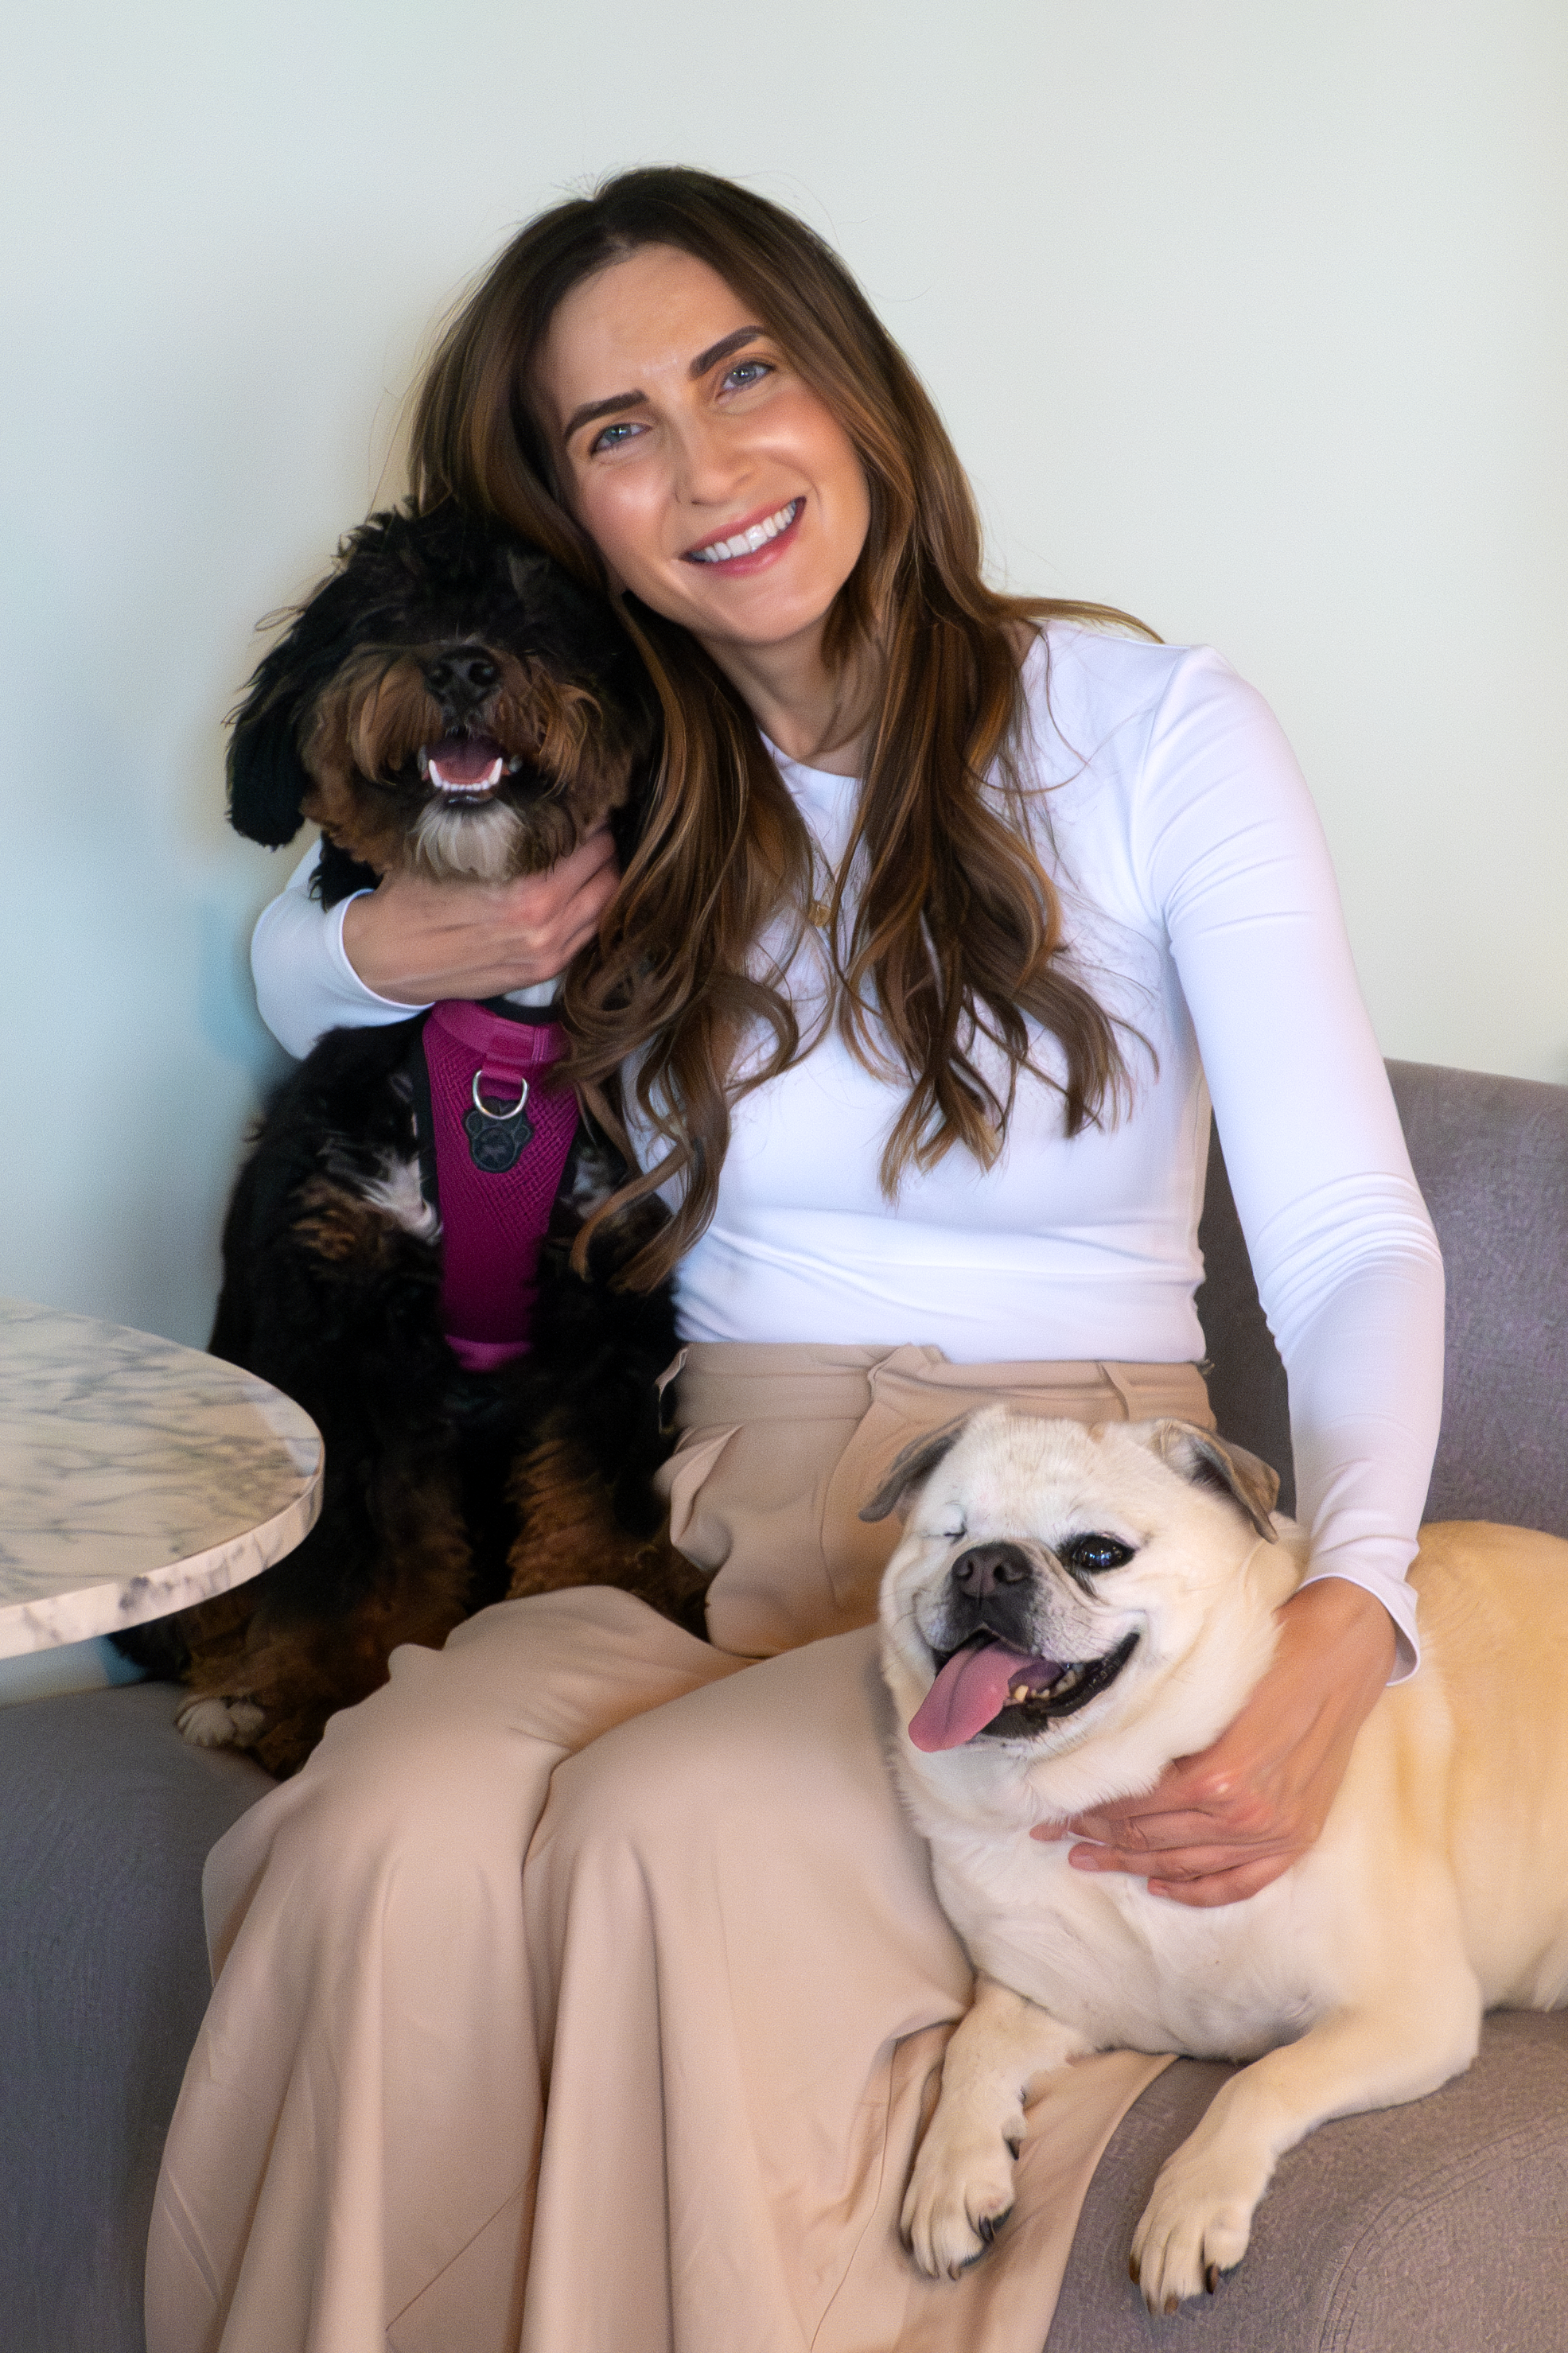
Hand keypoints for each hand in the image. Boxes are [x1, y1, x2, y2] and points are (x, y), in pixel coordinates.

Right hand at [339, 826, 619, 1002]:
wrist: (388, 957)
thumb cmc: (414, 895)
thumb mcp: (451, 845)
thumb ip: (500, 824)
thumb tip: (537, 789)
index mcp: (525, 890)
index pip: (590, 841)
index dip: (594, 815)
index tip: (589, 801)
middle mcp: (545, 924)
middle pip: (607, 871)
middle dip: (604, 843)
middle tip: (593, 823)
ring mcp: (548, 952)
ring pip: (605, 904)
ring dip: (603, 876)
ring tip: (589, 853)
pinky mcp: (543, 971)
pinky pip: (589, 933)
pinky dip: (592, 907)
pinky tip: (576, 889)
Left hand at [1030, 1577, 1397, 1907]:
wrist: (1345, 1651)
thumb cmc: (1273, 1654)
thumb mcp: (1206, 1687)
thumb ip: (1162, 1731)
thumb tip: (1102, 1755)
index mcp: (1218, 1775)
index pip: (1133, 1806)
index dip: (1088, 1808)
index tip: (1053, 1804)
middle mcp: (1246, 1814)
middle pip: (1152, 1838)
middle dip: (1096, 1837)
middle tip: (1054, 1832)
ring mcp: (1275, 1832)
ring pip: (1186, 1864)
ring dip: (1131, 1864)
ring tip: (1089, 1860)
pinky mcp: (1297, 1838)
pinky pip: (1239, 1883)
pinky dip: (1196, 1889)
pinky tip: (1159, 1884)